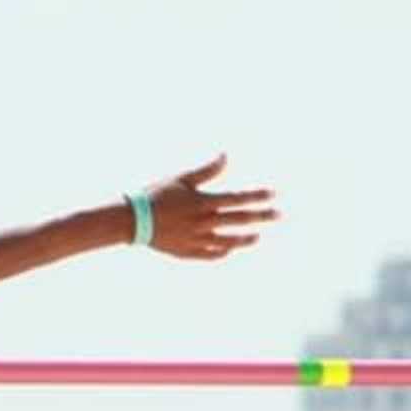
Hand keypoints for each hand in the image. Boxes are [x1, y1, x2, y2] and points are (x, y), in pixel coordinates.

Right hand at [143, 154, 277, 259]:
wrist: (131, 220)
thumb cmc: (155, 196)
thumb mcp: (181, 180)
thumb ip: (207, 171)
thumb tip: (226, 155)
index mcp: (203, 202)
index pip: (239, 198)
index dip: (258, 196)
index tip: (274, 194)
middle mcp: (203, 222)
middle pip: (239, 220)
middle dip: (261, 216)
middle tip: (279, 215)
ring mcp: (196, 239)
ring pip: (228, 241)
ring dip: (245, 239)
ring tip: (257, 236)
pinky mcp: (187, 252)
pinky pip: (211, 255)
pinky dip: (223, 252)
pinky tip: (231, 248)